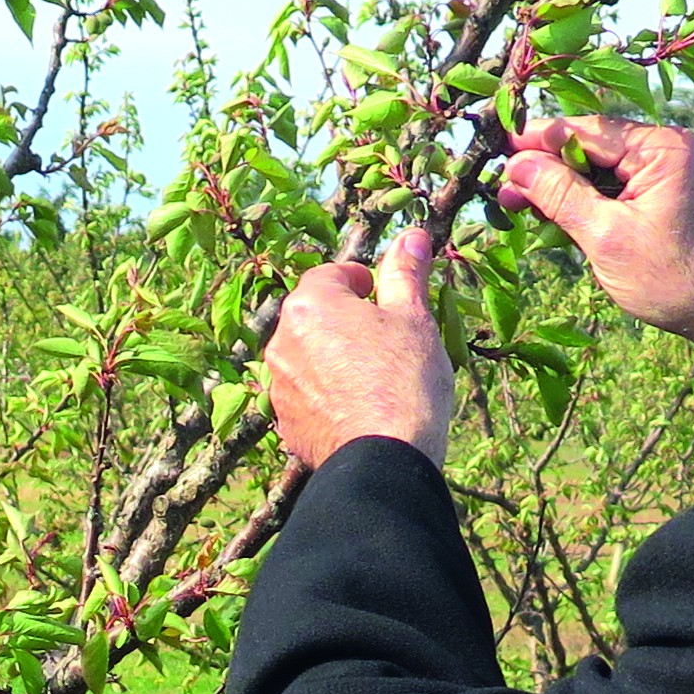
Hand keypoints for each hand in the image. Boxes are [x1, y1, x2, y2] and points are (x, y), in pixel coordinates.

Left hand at [265, 228, 454, 470]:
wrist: (385, 458)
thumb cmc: (404, 380)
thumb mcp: (413, 318)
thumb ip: (406, 273)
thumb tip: (413, 236)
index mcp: (310, 304)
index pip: (331, 275)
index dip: (362, 282)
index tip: (384, 298)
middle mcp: (282, 340)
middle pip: (315, 316)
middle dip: (346, 321)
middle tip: (385, 340)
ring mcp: (280, 385)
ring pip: (309, 357)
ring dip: (335, 359)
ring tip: (374, 378)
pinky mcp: (285, 423)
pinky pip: (306, 396)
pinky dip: (327, 396)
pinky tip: (359, 408)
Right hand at [497, 115, 693, 392]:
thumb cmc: (676, 280)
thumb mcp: (606, 237)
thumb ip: (559, 195)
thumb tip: (518, 165)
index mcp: (662, 148)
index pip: (585, 130)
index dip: (537, 141)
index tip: (497, 151)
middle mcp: (672, 147)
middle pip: (594, 147)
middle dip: (548, 169)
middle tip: (505, 192)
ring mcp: (676, 169)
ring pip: (605, 169)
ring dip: (567, 187)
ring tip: (525, 208)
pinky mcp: (674, 192)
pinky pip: (623, 185)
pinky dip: (593, 200)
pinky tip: (562, 218)